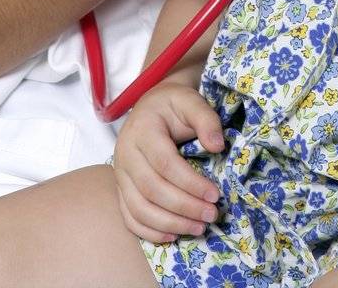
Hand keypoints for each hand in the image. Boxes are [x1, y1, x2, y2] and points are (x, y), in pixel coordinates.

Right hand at [113, 82, 225, 243]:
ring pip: (139, 208)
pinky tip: (174, 235)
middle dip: (184, 207)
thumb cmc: (173, 106)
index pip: (165, 163)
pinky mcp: (121, 188)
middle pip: (151, 189)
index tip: (215, 195)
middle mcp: (125, 153)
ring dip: (170, 224)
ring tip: (198, 228)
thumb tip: (217, 146)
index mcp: (143, 129)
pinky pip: (130, 217)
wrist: (151, 106)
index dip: (190, 183)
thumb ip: (206, 119)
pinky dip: (150, 231)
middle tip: (211, 215)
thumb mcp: (191, 101)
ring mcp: (120, 173)